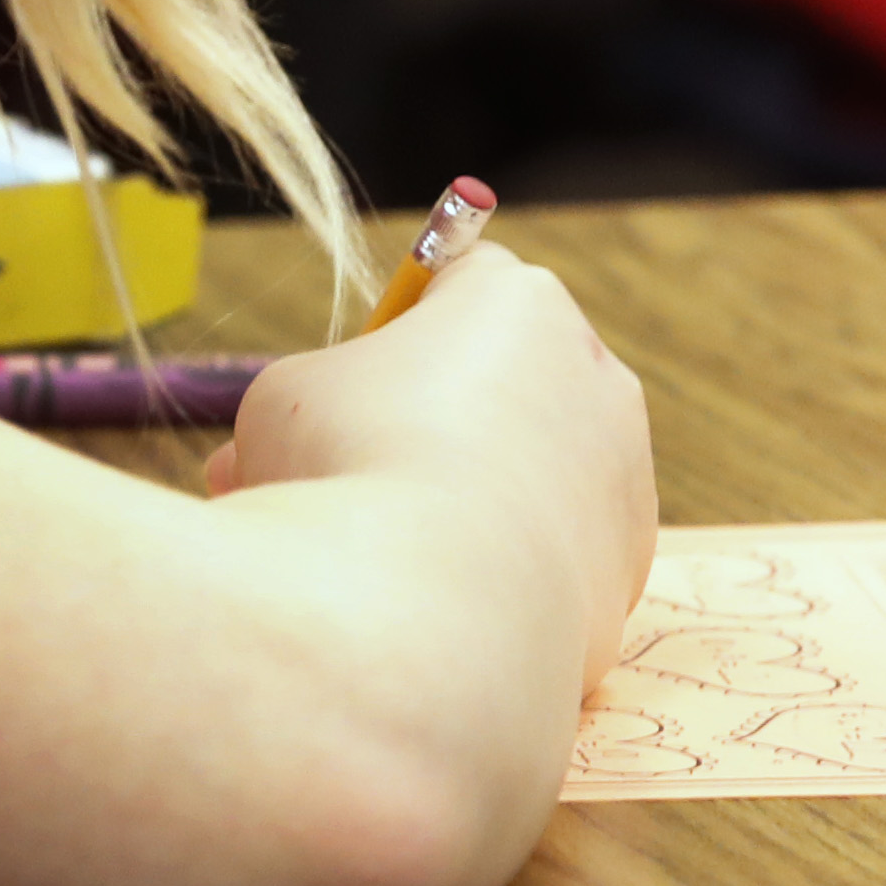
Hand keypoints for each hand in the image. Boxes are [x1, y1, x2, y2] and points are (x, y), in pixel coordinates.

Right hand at [205, 245, 658, 698]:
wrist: (428, 606)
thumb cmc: (347, 466)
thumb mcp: (281, 402)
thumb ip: (298, 410)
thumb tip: (260, 465)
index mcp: (519, 301)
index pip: (461, 279)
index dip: (395, 327)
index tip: (349, 379)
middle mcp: (594, 374)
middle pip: (502, 379)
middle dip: (425, 422)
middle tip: (341, 477)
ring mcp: (622, 476)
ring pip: (528, 474)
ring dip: (462, 500)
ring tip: (376, 558)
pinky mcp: (625, 570)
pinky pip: (548, 556)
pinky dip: (498, 573)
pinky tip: (435, 604)